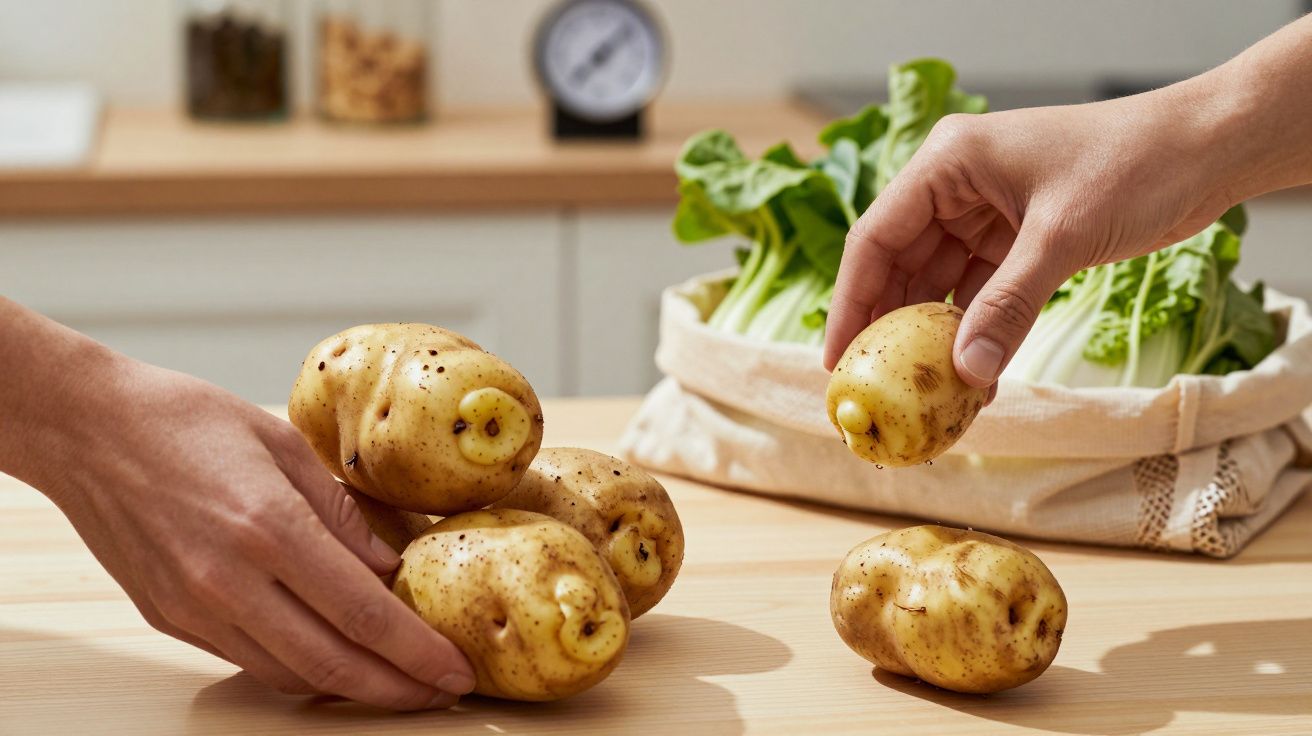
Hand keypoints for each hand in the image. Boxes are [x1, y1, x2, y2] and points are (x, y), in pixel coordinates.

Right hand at [37, 358, 474, 710]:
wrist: (88, 430)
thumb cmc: (187, 420)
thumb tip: (389, 565)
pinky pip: (250, 662)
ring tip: (397, 681)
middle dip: (396, 689)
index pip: (362, 612)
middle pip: (332, 663)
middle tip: (440, 693)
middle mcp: (229, 580)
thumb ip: (342, 512)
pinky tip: (334, 660)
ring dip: (350, 689)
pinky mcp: (171, 620)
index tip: (454, 671)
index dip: (416, 652)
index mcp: (268, 527)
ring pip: (290, 675)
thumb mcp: (283, 445)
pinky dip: (299, 672)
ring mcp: (194, 608)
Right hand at [822, 86, 1236, 390]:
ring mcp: (985, 213)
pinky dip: (977, 332)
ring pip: (939, 285)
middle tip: (872, 388)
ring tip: (921, 392)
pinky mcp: (1017, 238)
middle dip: (888, 329)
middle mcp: (955, 186)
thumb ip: (1008, 305)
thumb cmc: (1135, 163)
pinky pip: (981, 293)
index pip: (876, 239)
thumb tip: (965, 373)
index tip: (837, 360)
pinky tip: (972, 376)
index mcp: (947, 163)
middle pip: (899, 267)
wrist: (1209, 148)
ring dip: (935, 337)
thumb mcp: (1061, 237)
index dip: (850, 303)